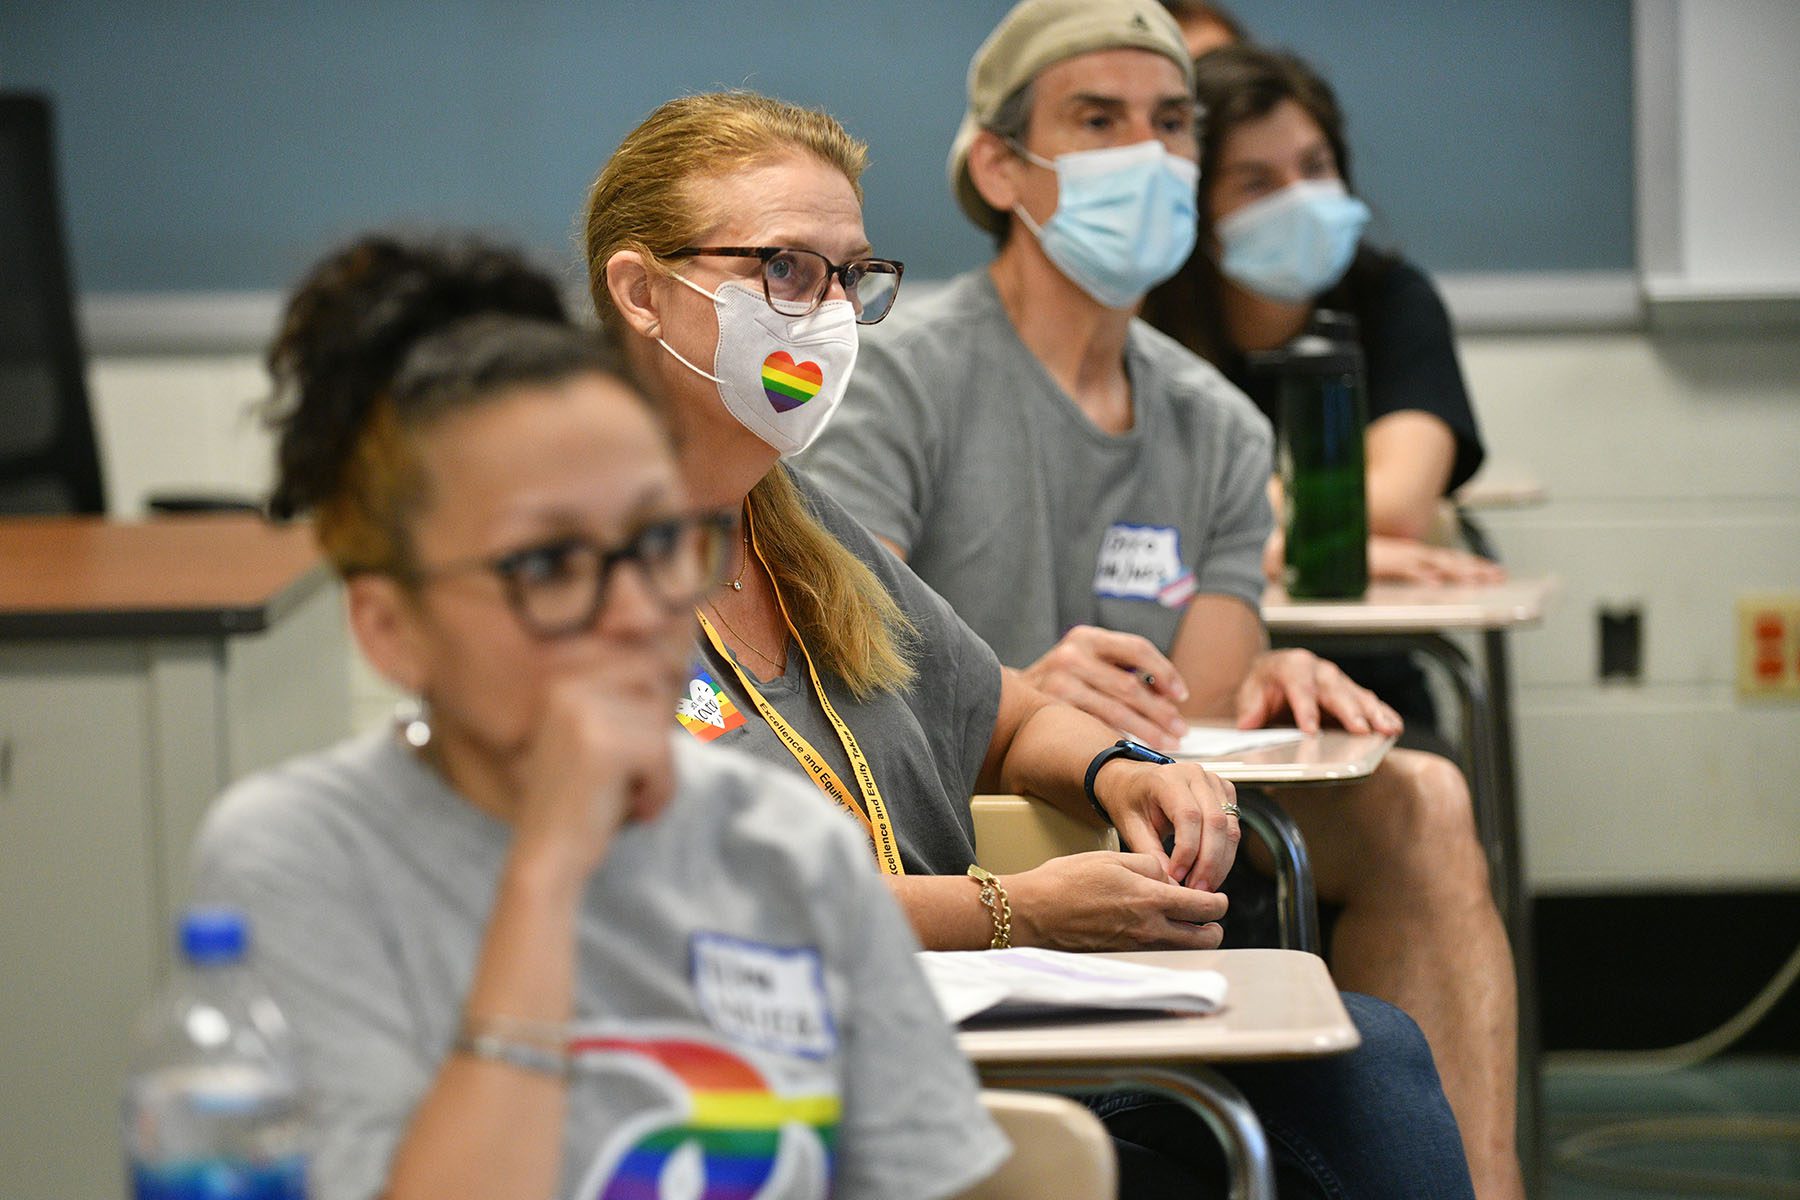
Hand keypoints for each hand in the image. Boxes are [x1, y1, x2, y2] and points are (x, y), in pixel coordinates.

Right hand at [507, 676, 676, 880]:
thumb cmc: (581, 802)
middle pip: (656, 687)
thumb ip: (632, 698)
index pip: (642, 663)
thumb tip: (680, 659)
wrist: (546, 860)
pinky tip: (634, 810)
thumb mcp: (601, 735)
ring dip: (659, 769)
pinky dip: (660, 790)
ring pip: (661, 726)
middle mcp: (566, 687)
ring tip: (627, 795)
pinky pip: (663, 754)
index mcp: (561, 679)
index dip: (651, 712)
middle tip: (628, 776)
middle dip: (655, 737)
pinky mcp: (603, 745)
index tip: (629, 752)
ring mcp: (582, 713)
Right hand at [1003, 852, 1227, 950]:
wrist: (1033, 913)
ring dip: (1191, 939)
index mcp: (1150, 899)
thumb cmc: (1065, 882)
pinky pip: (1158, 954)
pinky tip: (1153, 929)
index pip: (1205, 907)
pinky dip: (1166, 944)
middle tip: (1207, 916)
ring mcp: (1137, 948)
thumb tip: (1168, 879)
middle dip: (1212, 928)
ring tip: (1183, 923)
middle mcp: (1149, 929)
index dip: (1218, 903)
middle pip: (1203, 939)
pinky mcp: (1123, 957)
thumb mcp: (1111, 859)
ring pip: (1183, 950)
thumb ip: (1148, 866)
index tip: (1218, 898)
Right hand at [1021, 626, 1189, 751]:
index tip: (1181, 696)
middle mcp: (1073, 655)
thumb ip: (1121, 669)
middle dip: (1161, 711)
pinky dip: (1119, 738)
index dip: (1165, 673)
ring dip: (1147, 730)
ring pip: (1115, 711)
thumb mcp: (1087, 659)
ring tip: (1167, 743)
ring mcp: (1060, 683)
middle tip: (1180, 730)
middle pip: (1130, 685)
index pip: (1137, 649)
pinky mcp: (1053, 710)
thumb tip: (1168, 696)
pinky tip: (1135, 748)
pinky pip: (1096, 727)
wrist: (1009, 696)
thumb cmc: (1061, 680)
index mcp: (1088, 637)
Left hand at [1092, 759, 1238, 891]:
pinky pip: (1233, 827)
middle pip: (1215, 822)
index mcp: (1168, 778)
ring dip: (1221, 862)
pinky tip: (1211, 872)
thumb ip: (1149, 852)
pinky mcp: (1224, 793)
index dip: (1187, 851)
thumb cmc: (1130, 800)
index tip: (1177, 877)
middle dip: (1209, 863)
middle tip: (1198, 890)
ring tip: (1205, 886)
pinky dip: (1225, 854)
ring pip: (1229, 828)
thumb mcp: (1130, 826)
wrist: (1133, 781)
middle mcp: (1195, 775)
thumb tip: (1170, 883)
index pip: (1188, 816)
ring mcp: (1213, 782)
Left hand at [1234, 648, 1402, 736]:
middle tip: (1361, 731)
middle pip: (1334, 691)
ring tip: (1387, 730)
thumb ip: (1250, 707)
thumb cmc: (1265, 684)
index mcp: (1292, 666)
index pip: (1299, 687)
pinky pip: (1369, 701)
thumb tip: (1248, 723)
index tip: (1311, 731)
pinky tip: (1394, 727)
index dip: (1305, 709)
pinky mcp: (1350, 691)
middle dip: (1349, 711)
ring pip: (1357, 695)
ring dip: (1374, 713)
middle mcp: (1319, 670)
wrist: (1274, 672)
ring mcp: (1337, 680)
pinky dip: (1383, 713)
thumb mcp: (1250, 692)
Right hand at [1368, 535, 1505, 584]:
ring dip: (1458, 572)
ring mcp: (1402, 558)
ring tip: (1478, 580)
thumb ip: (1409, 571)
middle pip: (1451, 561)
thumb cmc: (1360, 558)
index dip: (1473, 564)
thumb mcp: (1390, 565)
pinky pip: (1407, 571)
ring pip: (1436, 565)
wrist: (1339, 545)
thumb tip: (1431, 582)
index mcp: (1415, 553)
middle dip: (1476, 568)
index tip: (1492, 570)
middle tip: (1499, 576)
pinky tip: (1436, 584)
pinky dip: (1422, 577)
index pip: (1450, 559)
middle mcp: (1414, 553)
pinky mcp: (1386, 564)